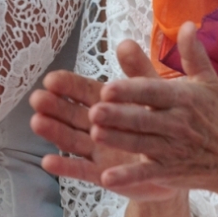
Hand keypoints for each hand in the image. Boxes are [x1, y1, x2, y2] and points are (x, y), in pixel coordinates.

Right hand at [31, 65, 177, 201]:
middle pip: (70, 114)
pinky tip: (47, 162)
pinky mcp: (101, 173)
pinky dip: (65, 167)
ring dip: (54, 132)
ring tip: (37, 123)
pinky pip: (82, 170)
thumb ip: (138, 71)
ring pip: (71, 140)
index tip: (51, 80)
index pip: (82, 91)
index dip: (66, 86)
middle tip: (37, 98)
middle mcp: (96, 125)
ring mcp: (96, 150)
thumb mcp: (153, 94)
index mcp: (106, 103)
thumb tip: (125, 43)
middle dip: (53, 106)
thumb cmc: (161, 123)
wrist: (180, 163)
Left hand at [85, 23, 217, 194]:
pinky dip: (128, 177)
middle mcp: (177, 124)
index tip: (107, 88)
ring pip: (141, 144)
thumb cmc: (215, 116)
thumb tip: (187, 24)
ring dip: (118, 141)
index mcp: (182, 99)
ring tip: (94, 135)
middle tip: (94, 112)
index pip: (153, 92)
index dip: (130, 91)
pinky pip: (147, 174)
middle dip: (119, 116)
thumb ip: (193, 54)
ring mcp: (173, 150)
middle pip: (143, 119)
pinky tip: (107, 178)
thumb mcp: (208, 83)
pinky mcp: (169, 172)